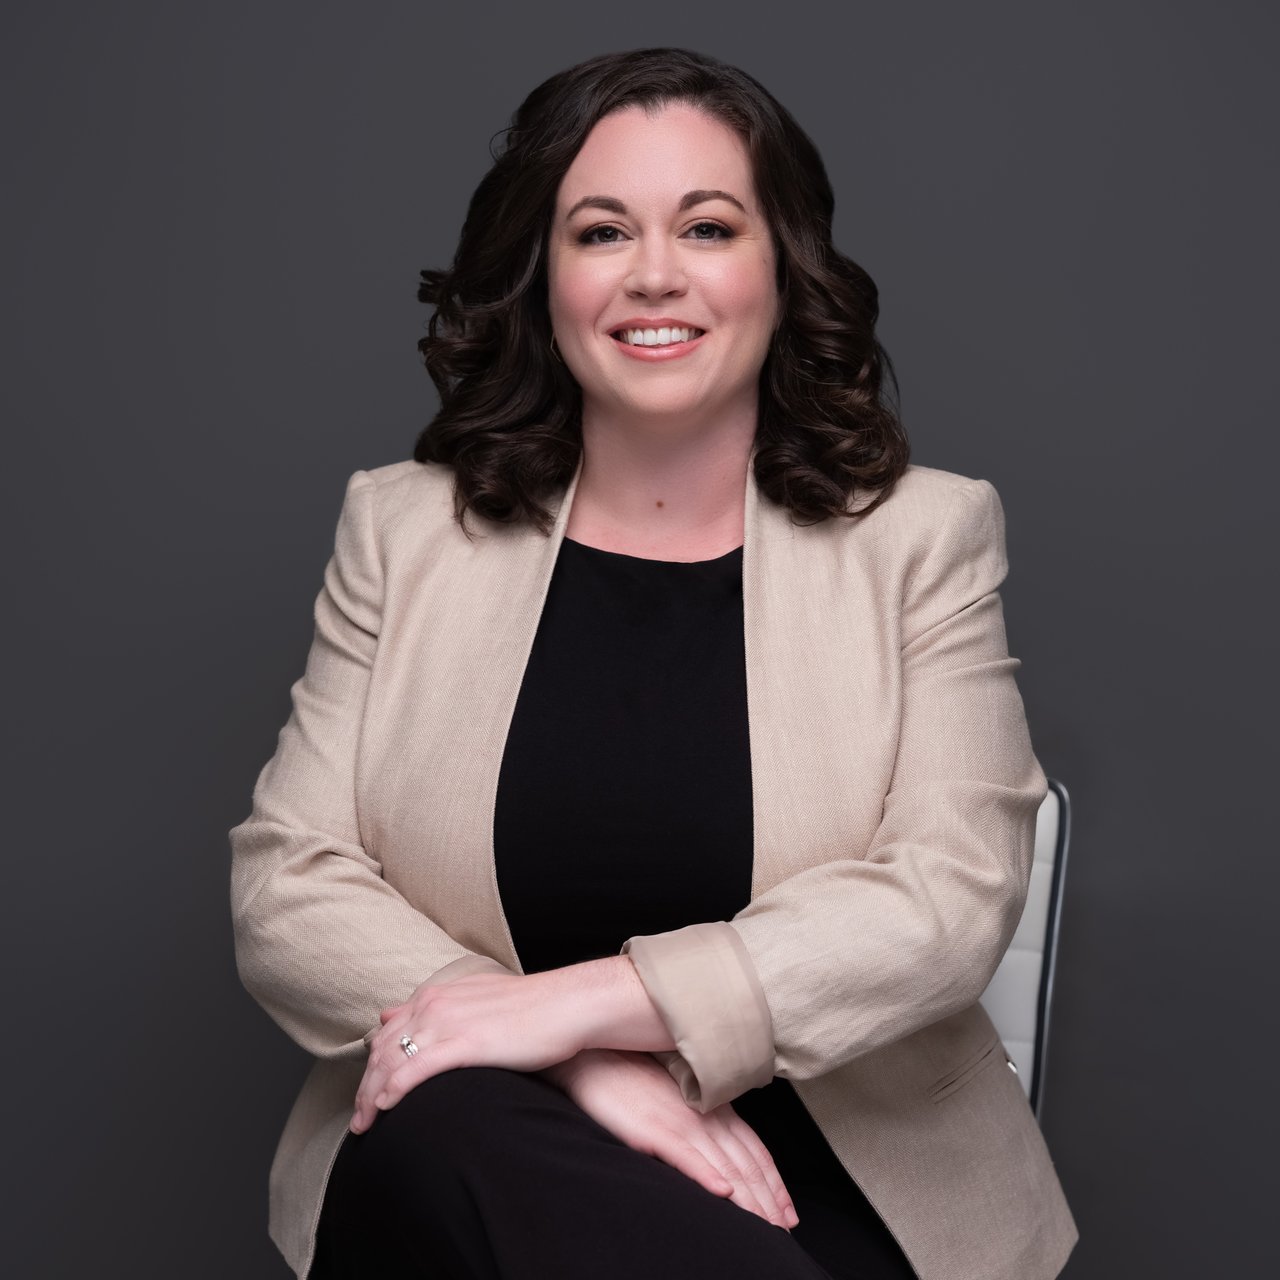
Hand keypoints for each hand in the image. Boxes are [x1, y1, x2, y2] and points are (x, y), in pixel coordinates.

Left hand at [351, 969, 586, 1132]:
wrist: (565, 1005)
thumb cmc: (528, 1008)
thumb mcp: (474, 1000)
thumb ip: (435, 1008)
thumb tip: (394, 1014)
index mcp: (436, 996)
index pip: (387, 1035)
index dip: (371, 1068)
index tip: (366, 1095)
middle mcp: (435, 1005)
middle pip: (383, 1051)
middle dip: (364, 1088)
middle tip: (360, 1122)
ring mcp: (448, 1022)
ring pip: (393, 1062)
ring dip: (373, 1096)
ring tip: (367, 1125)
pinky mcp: (466, 1042)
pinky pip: (418, 1067)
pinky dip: (396, 1088)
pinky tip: (387, 1106)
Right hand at [542, 1048, 799, 1231]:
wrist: (597, 1058)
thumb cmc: (633, 1078)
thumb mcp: (678, 1099)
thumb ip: (701, 1120)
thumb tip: (722, 1155)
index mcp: (713, 1107)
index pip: (754, 1150)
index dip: (774, 1183)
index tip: (789, 1212)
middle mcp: (704, 1116)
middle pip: (747, 1163)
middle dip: (769, 1200)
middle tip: (785, 1229)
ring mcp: (680, 1122)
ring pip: (725, 1166)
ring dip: (750, 1200)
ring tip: (767, 1225)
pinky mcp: (654, 1130)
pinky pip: (686, 1155)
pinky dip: (707, 1174)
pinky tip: (723, 1192)